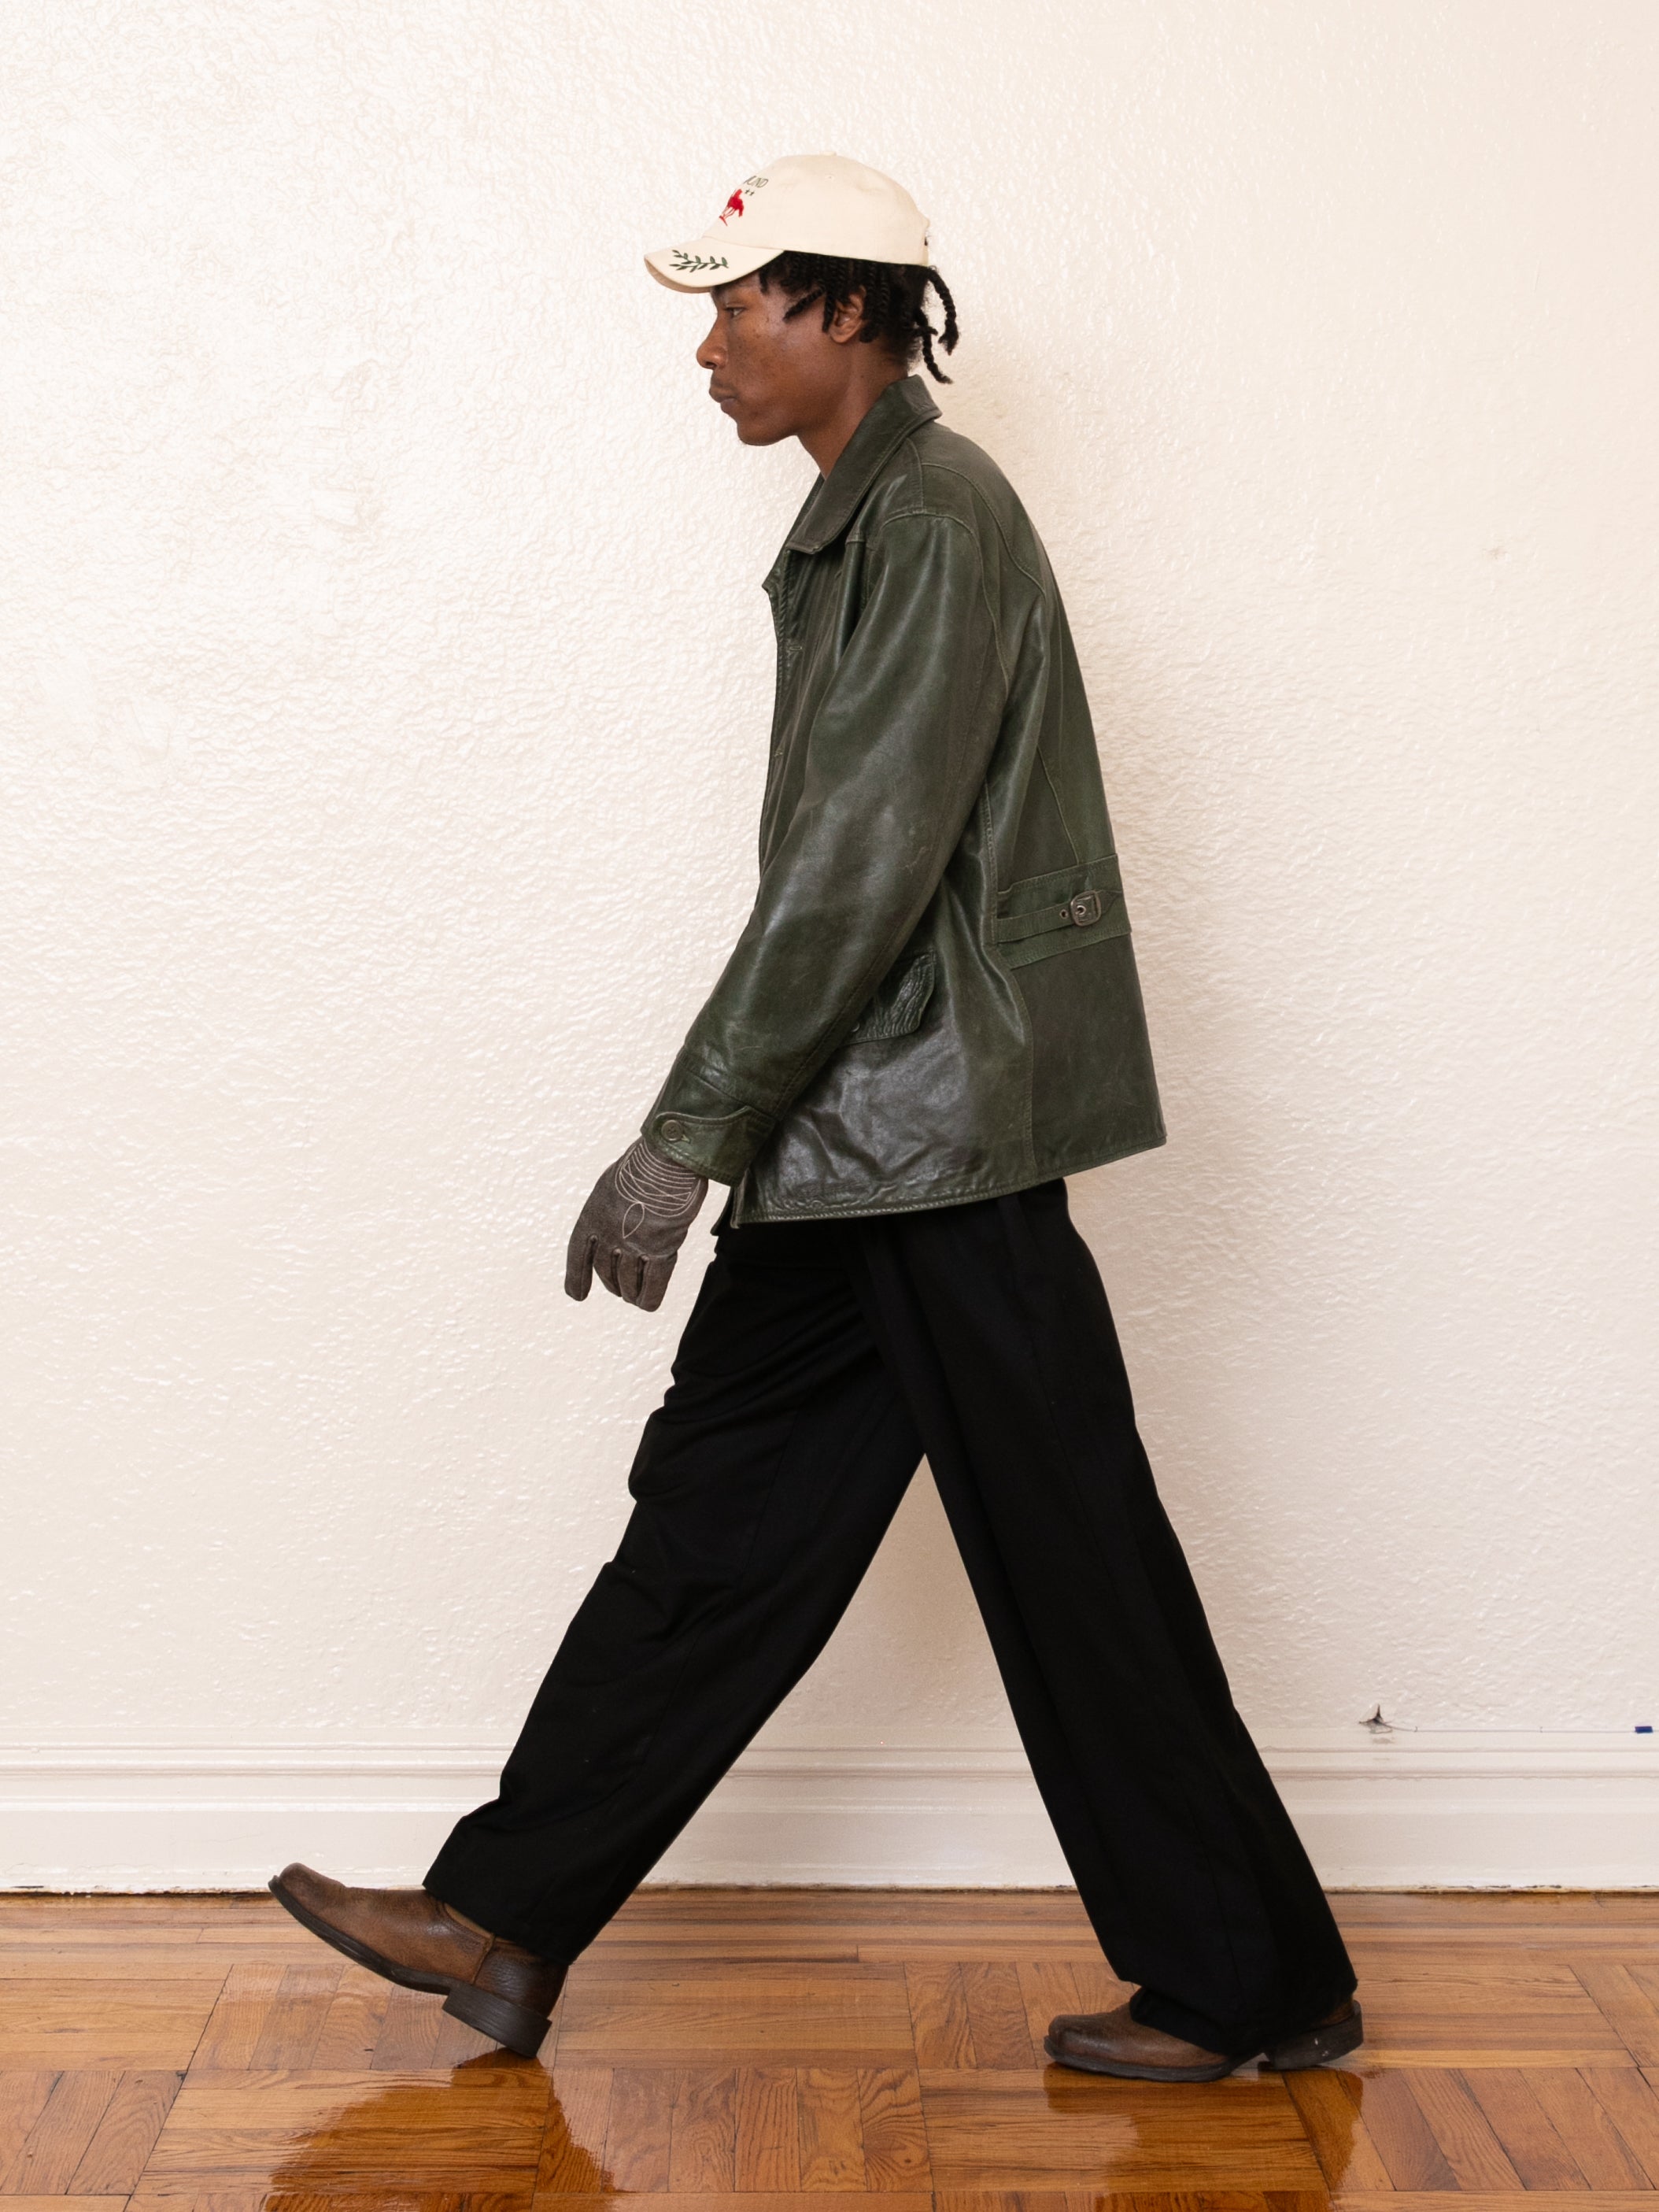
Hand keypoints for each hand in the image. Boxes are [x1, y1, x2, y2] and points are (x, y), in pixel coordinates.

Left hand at [564, 1138, 707, 1310]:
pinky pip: (652, 1286)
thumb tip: (617, 1226)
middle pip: (607, 1272)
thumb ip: (612, 1209)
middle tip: (620, 1290)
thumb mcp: (615, 1184)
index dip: (577, 1278)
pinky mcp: (661, 1250)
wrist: (668, 1158)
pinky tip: (647, 1304)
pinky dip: (649, 1298)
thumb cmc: (646, 1164)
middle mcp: (608, 1234)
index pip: (578, 1255)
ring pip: (628, 1283)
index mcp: (592, 1216)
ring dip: (630, 1292)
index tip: (577, 1296)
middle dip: (613, 1284)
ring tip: (633, 1297)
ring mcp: (634, 1244)